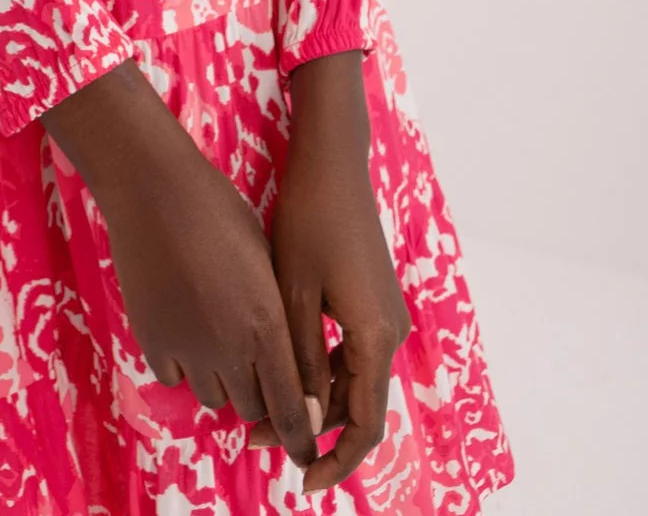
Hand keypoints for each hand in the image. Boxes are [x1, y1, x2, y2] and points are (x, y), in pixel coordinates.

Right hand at [42, 62, 320, 478]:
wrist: (155, 190)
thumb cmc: (220, 213)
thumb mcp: (265, 263)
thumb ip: (277, 317)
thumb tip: (282, 359)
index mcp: (268, 327)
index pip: (292, 410)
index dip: (302, 439)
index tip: (307, 452)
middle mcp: (230, 350)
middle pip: (253, 407)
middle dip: (261, 396)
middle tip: (255, 368)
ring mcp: (187, 349)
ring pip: (214, 397)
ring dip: (222, 380)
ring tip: (217, 342)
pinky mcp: (151, 342)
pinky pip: (175, 378)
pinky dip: (184, 366)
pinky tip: (185, 331)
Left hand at [245, 53, 412, 494]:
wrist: (332, 163)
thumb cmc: (308, 221)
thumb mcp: (294, 295)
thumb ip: (302, 360)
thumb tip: (304, 421)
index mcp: (375, 338)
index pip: (365, 425)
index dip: (335, 461)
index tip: (301, 483)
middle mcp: (389, 332)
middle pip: (359, 406)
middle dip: (314, 432)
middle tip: (258, 443)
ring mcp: (383, 314)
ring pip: (352, 379)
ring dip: (314, 400)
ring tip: (261, 411)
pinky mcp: (371, 299)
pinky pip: (350, 352)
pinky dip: (321, 371)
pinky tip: (282, 369)